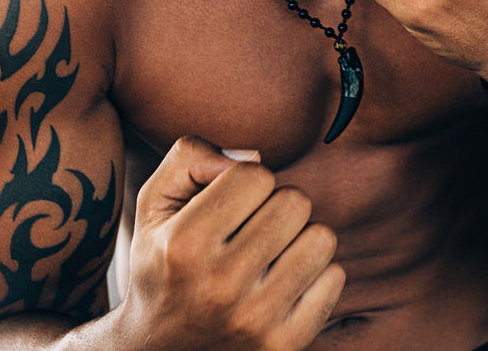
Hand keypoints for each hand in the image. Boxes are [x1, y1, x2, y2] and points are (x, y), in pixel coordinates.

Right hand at [115, 136, 345, 350]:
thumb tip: (256, 155)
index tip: (230, 203)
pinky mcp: (284, 344)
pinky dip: (315, 274)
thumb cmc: (162, 263)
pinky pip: (334, 278)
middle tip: (252, 228)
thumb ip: (191, 157)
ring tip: (270, 253)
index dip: (246, 180)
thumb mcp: (153, 204)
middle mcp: (219, 285)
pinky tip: (283, 282)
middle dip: (276, 205)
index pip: (256, 175)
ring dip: (299, 237)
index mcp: (183, 245)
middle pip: (295, 202)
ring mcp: (255, 320)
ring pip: (321, 238)